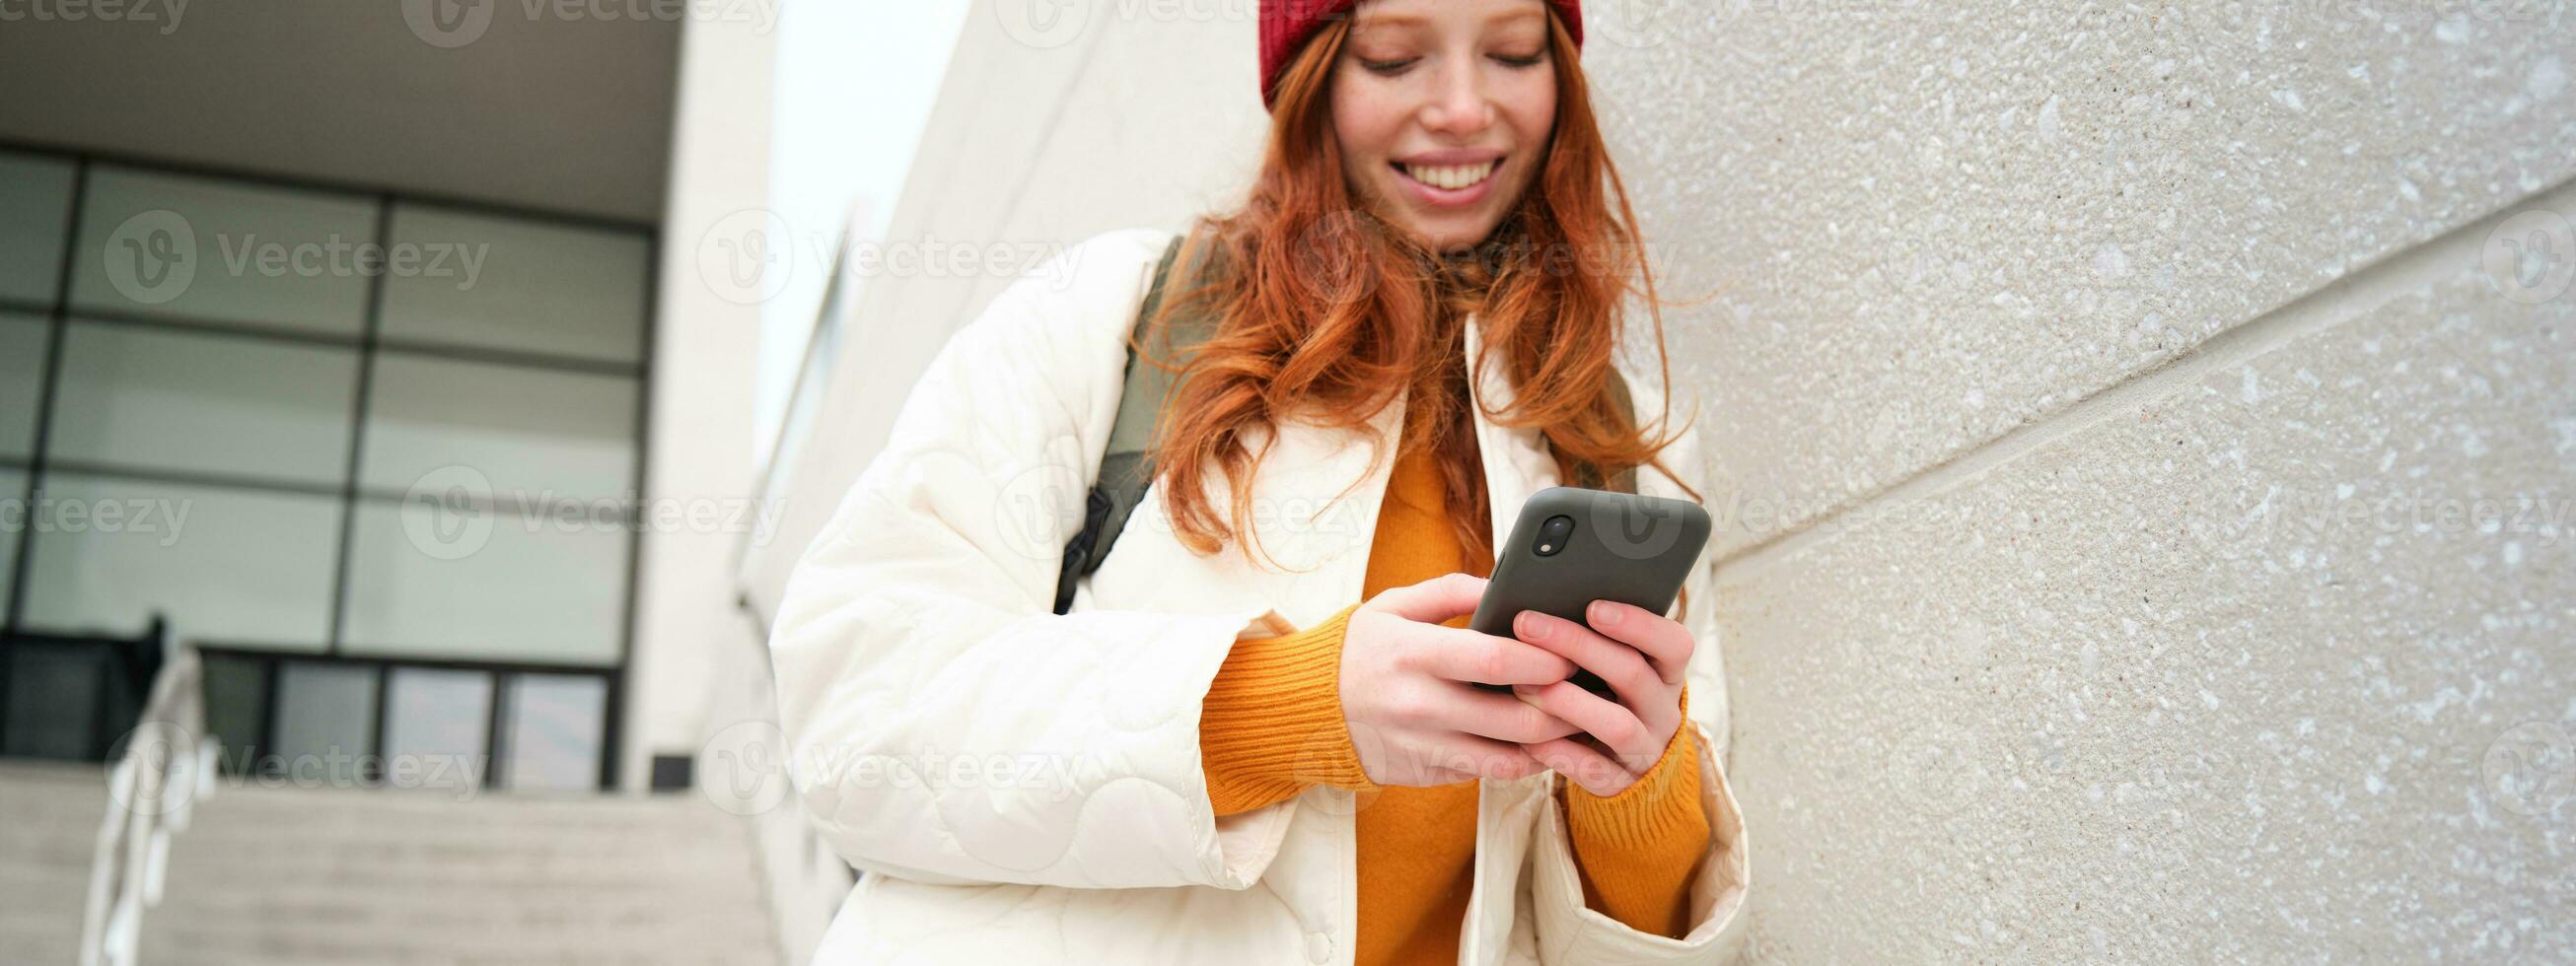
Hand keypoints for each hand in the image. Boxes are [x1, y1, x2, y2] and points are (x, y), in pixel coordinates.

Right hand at [1339, 573, 1588, 786]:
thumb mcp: (1393, 605)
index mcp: (1414, 654)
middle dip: (1563, 707)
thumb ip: (1450, 591)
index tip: (1571, 652)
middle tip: (1585, 690)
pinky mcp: (1425, 774)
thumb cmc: (1360, 649)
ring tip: (1573, 719)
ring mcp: (1423, 747)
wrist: (1309, 708)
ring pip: (1509, 758)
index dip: (1544, 659)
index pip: (1494, 661)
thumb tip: (1505, 585)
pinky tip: (1538, 742)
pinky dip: (1520, 761)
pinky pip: (1486, 774)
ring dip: (1551, 742)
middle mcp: (1420, 706)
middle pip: (1515, 719)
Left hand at [1507, 600, 1694, 796]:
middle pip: (1632, 673)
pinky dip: (1559, 753)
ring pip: (1618, 725)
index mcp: (1667, 673)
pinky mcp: (1620, 783)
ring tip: (1523, 685)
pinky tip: (1527, 738)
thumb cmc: (1611, 699)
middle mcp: (1663, 710)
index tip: (1594, 606)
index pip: (1673, 643)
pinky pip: (1592, 770)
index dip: (1638, 624)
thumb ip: (1598, 641)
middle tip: (1529, 625)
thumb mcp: (1618, 669)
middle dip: (1578, 646)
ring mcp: (1645, 749)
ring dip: (1569, 702)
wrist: (1632, 771)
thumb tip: (1545, 604)